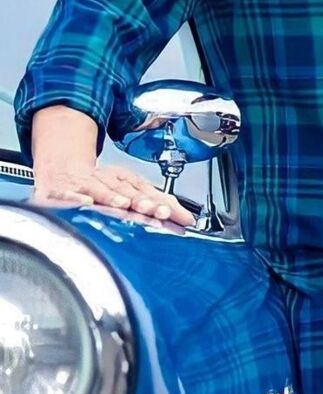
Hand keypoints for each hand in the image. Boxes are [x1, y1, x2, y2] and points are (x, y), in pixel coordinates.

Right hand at [32, 161, 194, 226]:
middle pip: (129, 192)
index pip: (148, 193)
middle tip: (159, 211)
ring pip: (103, 191)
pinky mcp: (67, 191)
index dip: (162, 204)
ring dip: (114, 197)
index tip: (176, 215)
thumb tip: (188, 220)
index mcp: (127, 182)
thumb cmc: (102, 186)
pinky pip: (70, 195)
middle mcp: (110, 182)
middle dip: (143, 202)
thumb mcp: (130, 191)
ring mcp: (88, 186)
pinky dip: (77, 198)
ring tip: (125, 203)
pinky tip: (86, 203)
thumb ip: (156, 206)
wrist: (64, 173)